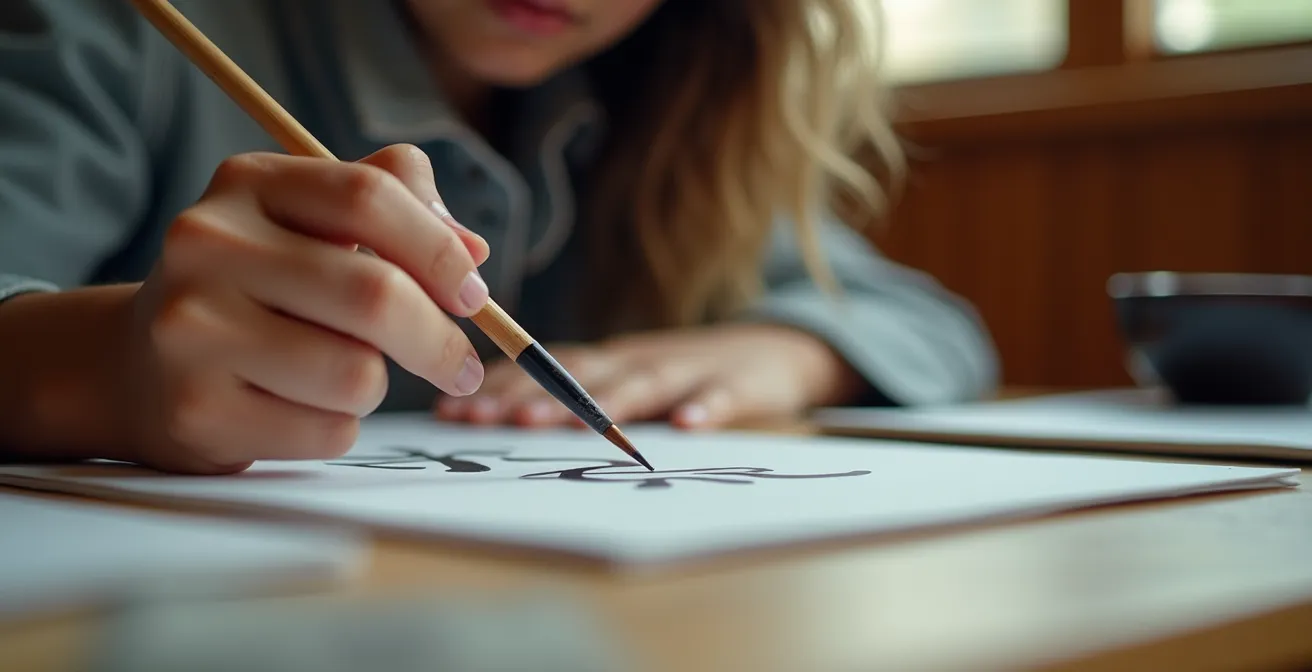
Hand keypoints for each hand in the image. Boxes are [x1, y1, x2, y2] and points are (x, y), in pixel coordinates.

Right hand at [119, 144, 489, 473]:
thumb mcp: (316, 223)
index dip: (439, 250)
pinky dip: (339, 428)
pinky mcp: (196, 409)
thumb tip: (472, 254)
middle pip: (374, 294)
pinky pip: (327, 431)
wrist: (143, 363)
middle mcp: (206, 243)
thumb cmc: (262, 288)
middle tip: (461, 366)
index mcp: (248, 183)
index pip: (369, 196)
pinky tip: (301, 409)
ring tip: (346, 377)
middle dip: (438, 340)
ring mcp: (191, 328)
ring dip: (376, 387)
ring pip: (357, 374)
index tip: (474, 295)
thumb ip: (400, 210)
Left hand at [435, 324, 866, 429]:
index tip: (448, 412)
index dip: (497, 387)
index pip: (544, 369)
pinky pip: (724, 396)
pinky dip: (706, 407)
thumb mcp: (626, 377)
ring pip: (643, 383)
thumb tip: (487, 417)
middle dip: (530, 395)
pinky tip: (687, 425)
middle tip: (484, 419)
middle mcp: (639, 359)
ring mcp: (690, 368)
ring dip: (604, 403)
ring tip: (564, 426)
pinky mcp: (742, 382)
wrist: (777, 351)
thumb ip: (571, 393)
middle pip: (581, 375)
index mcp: (608, 360)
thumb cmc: (685, 374)